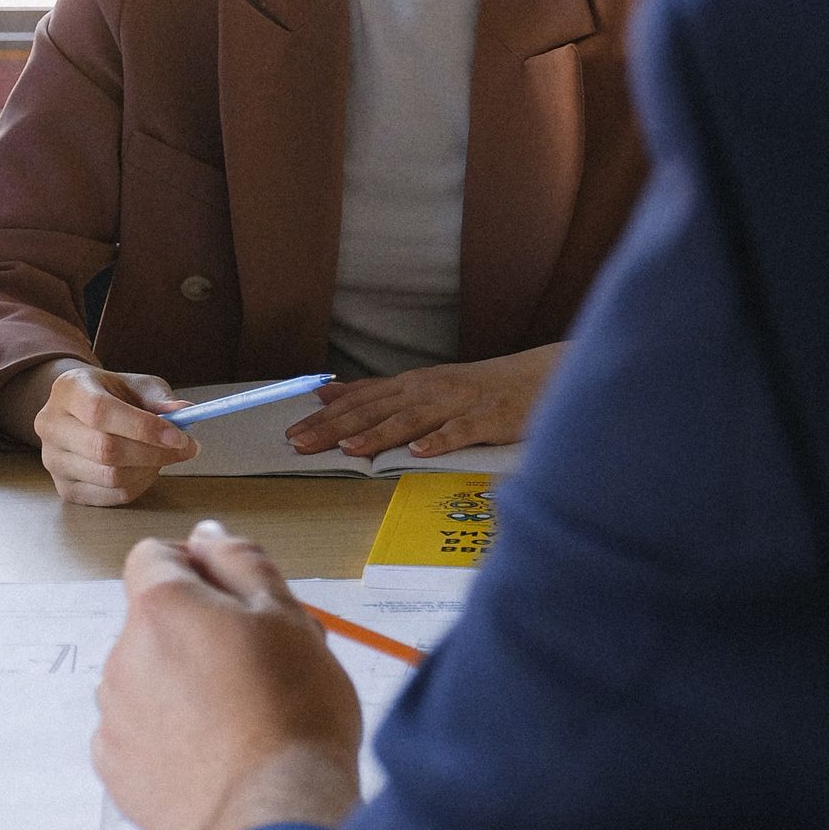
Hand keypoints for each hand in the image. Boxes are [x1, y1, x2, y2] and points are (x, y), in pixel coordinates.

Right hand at [32, 364, 197, 506]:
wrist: (82, 412)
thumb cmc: (113, 396)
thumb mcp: (137, 386)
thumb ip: (159, 399)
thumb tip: (184, 412)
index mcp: (68, 389)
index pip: (101, 412)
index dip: (143, 427)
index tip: (179, 436)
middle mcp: (51, 425)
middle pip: (105, 449)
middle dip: (153, 452)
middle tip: (185, 448)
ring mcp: (52, 460)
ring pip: (110, 477)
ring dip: (148, 470)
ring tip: (162, 456)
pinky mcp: (64, 488)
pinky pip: (110, 496)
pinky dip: (138, 485)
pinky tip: (146, 469)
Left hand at [93, 520, 362, 829]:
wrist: (275, 815)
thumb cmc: (293, 714)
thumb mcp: (289, 616)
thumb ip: (241, 562)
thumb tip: (208, 536)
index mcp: (161, 608)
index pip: (154, 557)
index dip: (196, 567)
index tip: (235, 598)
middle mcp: (122, 655)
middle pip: (154, 622)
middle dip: (196, 632)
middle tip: (258, 666)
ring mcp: (114, 716)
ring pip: (147, 678)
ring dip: (181, 684)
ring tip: (241, 719)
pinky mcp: (115, 770)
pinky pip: (138, 733)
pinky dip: (168, 736)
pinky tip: (214, 755)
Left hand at [284, 344, 565, 460]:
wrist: (536, 378)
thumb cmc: (474, 389)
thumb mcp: (420, 387)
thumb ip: (375, 392)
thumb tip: (326, 393)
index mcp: (410, 387)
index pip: (359, 402)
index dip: (324, 419)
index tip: (292, 434)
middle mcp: (428, 392)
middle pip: (375, 410)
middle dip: (336, 428)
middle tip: (301, 443)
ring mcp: (457, 404)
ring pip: (411, 420)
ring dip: (378, 434)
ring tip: (350, 449)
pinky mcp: (487, 419)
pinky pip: (461, 431)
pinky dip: (439, 440)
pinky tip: (419, 451)